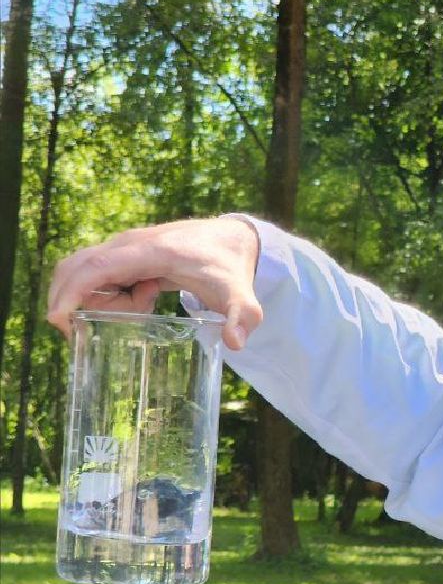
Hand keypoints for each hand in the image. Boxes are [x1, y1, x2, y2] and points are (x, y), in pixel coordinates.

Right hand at [47, 216, 262, 350]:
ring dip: (99, 300)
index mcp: (151, 250)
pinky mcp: (124, 255)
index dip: (72, 291)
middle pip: (77, 268)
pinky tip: (146, 298)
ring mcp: (123, 247)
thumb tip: (236, 343)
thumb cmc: (231, 267)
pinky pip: (98, 276)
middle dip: (74, 301)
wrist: (234, 239)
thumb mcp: (241, 296)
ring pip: (85, 274)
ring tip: (145, 307)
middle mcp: (128, 244)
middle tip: (111, 324)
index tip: (58, 320)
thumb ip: (242, 317)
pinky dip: (109, 295)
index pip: (96, 266)